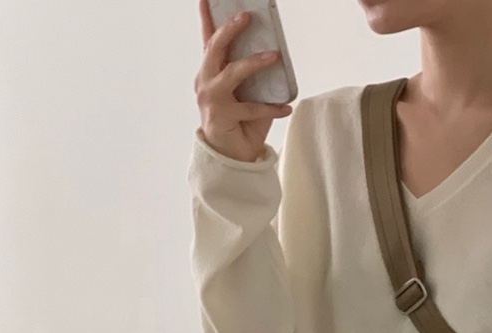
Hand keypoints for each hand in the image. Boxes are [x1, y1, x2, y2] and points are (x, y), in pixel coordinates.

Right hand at [195, 1, 292, 162]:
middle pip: (215, 48)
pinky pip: (252, 109)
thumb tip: (273, 53)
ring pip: (231, 72)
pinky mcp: (223, 117)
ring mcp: (211, 100)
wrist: (229, 157)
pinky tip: (286, 108)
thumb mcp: (246, 94)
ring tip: (274, 56)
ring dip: (254, 62)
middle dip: (230, 29)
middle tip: (247, 16)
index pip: (208, 41)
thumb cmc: (238, 123)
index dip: (206, 18)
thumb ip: (252, 75)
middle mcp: (205, 83)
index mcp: (209, 73)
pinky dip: (271, 108)